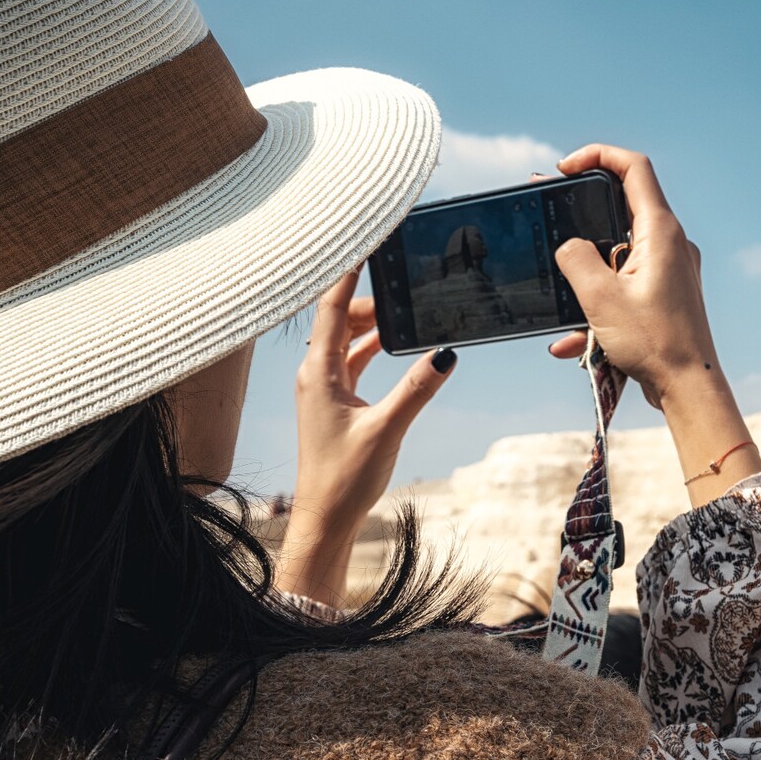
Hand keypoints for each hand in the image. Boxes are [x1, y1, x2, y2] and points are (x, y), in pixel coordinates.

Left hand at [283, 268, 455, 605]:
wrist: (325, 518)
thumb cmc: (345, 478)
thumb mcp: (387, 429)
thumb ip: (417, 389)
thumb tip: (444, 353)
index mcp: (319, 373)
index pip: (331, 308)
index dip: (347, 271)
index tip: (364, 241)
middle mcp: (316, 373)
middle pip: (340, 317)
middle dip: (371, 298)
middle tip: (404, 284)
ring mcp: (323, 386)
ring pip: (347, 338)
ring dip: (373, 323)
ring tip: (404, 312)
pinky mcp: (334, 400)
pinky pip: (352, 358)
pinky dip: (372, 346)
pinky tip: (396, 344)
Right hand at [547, 145, 760, 504]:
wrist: (690, 389)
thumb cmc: (654, 343)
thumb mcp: (599, 296)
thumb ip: (575, 258)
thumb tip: (569, 247)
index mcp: (660, 231)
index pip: (633, 167)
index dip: (597, 155)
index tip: (564, 168)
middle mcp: (671, 243)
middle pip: (622, 206)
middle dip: (582, 212)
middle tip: (550, 214)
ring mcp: (671, 269)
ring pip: (619, 252)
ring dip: (587, 272)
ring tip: (559, 290)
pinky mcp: (667, 294)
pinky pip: (625, 286)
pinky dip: (599, 305)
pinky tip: (573, 343)